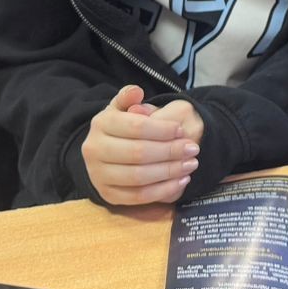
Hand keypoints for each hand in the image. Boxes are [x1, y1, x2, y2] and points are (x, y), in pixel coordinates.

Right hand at [82, 85, 203, 205]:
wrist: (103, 152)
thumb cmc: (121, 126)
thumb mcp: (122, 107)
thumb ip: (129, 97)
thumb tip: (136, 91)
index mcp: (101, 124)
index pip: (136, 127)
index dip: (162, 129)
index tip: (182, 130)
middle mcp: (94, 150)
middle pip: (138, 153)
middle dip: (170, 151)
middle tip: (193, 149)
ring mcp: (98, 175)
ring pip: (139, 177)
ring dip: (169, 172)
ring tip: (190, 165)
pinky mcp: (108, 195)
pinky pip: (138, 197)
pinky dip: (162, 191)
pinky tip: (181, 181)